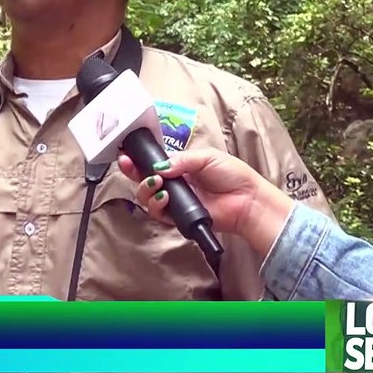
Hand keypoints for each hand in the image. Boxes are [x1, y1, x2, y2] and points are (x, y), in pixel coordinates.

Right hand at [117, 148, 270, 234]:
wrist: (246, 199)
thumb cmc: (231, 175)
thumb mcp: (206, 157)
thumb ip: (181, 160)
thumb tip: (157, 167)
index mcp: (180, 167)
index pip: (153, 164)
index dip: (138, 160)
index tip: (126, 153)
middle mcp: (174, 185)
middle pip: (144, 181)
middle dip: (133, 173)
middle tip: (128, 165)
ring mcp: (175, 202)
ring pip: (147, 198)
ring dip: (145, 189)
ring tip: (156, 183)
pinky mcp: (178, 218)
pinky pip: (159, 214)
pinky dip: (156, 205)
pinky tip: (163, 197)